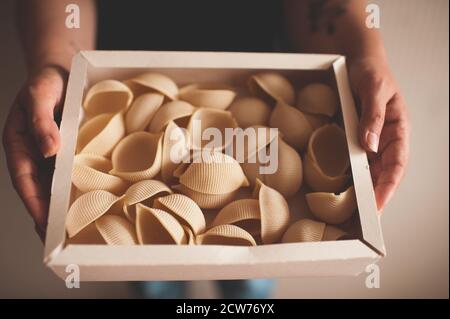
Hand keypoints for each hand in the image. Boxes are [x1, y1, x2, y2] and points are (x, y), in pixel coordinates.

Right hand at [2, 66, 66, 238]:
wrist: (60, 70)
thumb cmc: (46, 81)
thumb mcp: (40, 95)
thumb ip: (41, 121)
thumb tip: (49, 150)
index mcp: (18, 143)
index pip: (24, 180)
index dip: (33, 203)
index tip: (44, 223)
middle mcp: (32, 152)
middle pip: (37, 189)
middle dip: (45, 214)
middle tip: (58, 239)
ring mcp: (48, 154)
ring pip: (51, 186)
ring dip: (59, 207)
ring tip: (71, 230)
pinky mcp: (65, 151)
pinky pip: (67, 174)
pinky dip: (72, 190)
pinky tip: (84, 202)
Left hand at [349, 56, 409, 212]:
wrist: (360, 59)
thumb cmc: (372, 71)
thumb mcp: (373, 89)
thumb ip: (373, 116)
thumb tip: (370, 146)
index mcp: (399, 128)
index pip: (397, 165)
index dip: (388, 187)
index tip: (378, 205)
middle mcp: (388, 138)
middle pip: (386, 173)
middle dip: (377, 195)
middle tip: (364, 216)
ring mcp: (374, 138)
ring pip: (372, 169)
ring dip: (366, 188)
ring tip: (354, 208)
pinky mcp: (361, 136)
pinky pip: (359, 158)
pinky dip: (354, 173)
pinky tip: (346, 185)